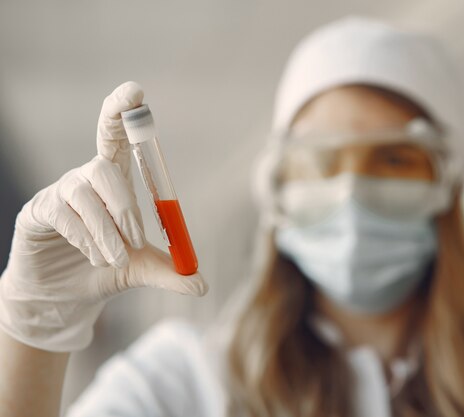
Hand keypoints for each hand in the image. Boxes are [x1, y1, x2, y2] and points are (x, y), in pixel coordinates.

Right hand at [0, 81, 206, 351]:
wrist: (64, 296)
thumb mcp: (142, 270)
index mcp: (116, 179)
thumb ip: (170, 273)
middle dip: (125, 205)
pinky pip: (64, 215)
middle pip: (104, 164)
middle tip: (137, 241)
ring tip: (115, 259)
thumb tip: (203, 284)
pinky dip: (85, 239)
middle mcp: (87, 177)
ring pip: (86, 195)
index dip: (122, 110)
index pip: (117, 135)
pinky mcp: (39, 211)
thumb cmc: (105, 269)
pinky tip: (92, 257)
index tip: (136, 91)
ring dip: (107, 231)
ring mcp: (60, 192)